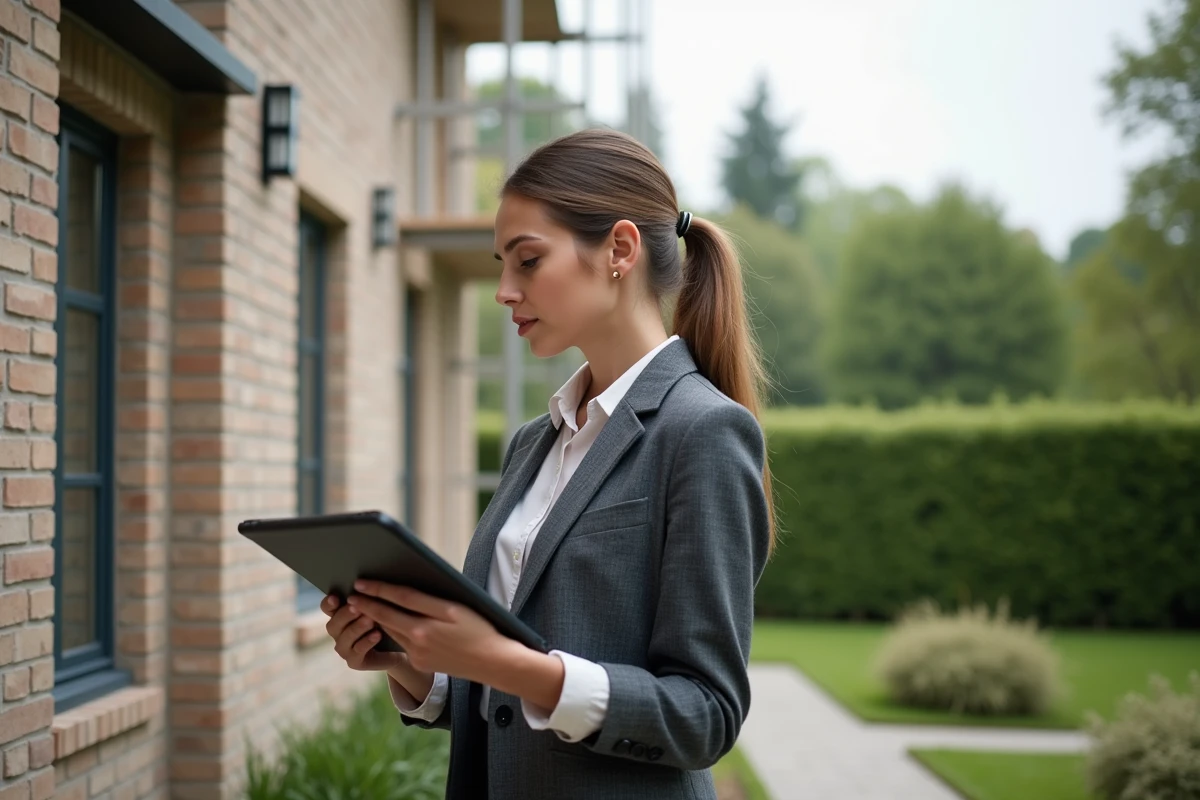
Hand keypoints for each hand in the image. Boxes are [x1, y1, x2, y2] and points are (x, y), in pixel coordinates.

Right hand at [321, 593, 409, 672]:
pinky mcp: (355, 662)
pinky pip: (358, 651)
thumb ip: (370, 598)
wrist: (400, 648)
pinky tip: (377, 635)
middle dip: (345, 615)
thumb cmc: (388, 622)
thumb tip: (370, 583)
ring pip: (345, 638)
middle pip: (333, 624)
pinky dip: (367, 642)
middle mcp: (338, 632)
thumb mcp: (380, 607)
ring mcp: (345, 648)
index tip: (335, 597)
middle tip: (357, 607)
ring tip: (370, 620)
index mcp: (340, 615)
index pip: (327, 608)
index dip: (329, 603)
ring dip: (357, 628)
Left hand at [347, 581, 518, 683]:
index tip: (360, 582)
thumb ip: (427, 601)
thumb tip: (402, 593)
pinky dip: (396, 632)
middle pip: (387, 617)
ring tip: (365, 606)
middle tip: (351, 596)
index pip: (398, 599)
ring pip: (393, 631)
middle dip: (368, 606)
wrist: (492, 662)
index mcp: (429, 622)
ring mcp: (418, 655)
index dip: (378, 589)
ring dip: (379, 619)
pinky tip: (390, 623)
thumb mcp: (457, 609)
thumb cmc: (479, 629)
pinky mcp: (420, 664)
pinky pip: (403, 644)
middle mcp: (419, 640)